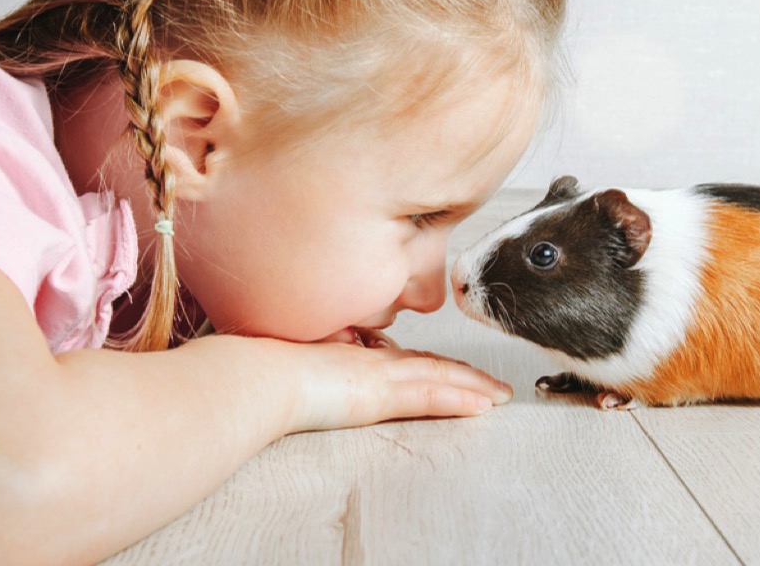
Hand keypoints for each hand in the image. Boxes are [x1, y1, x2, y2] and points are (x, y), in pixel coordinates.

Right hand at [262, 338, 513, 433]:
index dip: (436, 365)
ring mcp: (380, 374)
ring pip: (440, 376)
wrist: (258, 376)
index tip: (456, 372)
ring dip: (475, 386)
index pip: (406, 360)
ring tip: (501, 395)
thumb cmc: (265, 373)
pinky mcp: (381, 393)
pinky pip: (431, 393)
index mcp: (356, 357)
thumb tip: (327, 369)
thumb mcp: (300, 366)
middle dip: (465, 375)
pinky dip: (461, 397)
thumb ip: (322, 367)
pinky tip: (484, 404)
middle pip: (431, 364)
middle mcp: (373, 360)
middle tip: (494, 385)